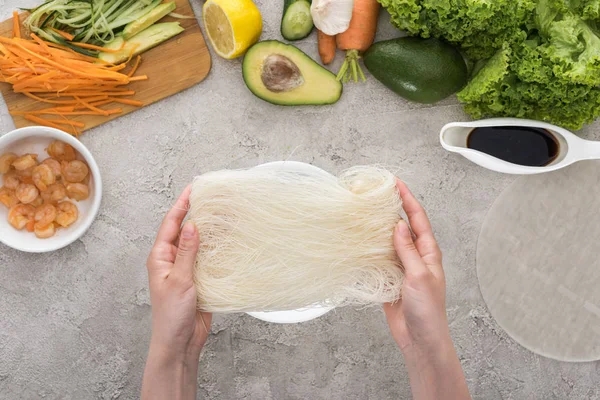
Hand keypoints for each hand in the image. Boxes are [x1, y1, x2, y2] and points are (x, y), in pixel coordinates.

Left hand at [146, 185, 211, 358]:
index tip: (193, 189)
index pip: (171, 224)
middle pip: (185, 230)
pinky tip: (229, 242)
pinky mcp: (199, 279)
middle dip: (197, 214)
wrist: (179, 342)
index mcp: (160, 257)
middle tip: (212, 198)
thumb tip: (191, 225)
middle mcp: (172, 260)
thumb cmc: (171, 315)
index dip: (181, 205)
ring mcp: (186, 269)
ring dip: (209, 231)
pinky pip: (208, 259)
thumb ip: (186, 252)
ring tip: (224, 215)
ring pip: (198, 244)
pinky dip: (217, 249)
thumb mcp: (179, 280)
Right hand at [384, 181, 470, 399]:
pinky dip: (369, 250)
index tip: (395, 183)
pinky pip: (378, 260)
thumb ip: (408, 251)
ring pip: (388, 241)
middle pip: (402, 226)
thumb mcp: (419, 276)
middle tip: (375, 194)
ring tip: (363, 214)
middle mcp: (415, 256)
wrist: (420, 340)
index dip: (407, 199)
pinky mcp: (389, 279)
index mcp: (428, 252)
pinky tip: (358, 243)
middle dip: (391, 209)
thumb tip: (399, 225)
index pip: (418, 218)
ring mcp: (401, 267)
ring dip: (377, 229)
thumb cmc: (428, 311)